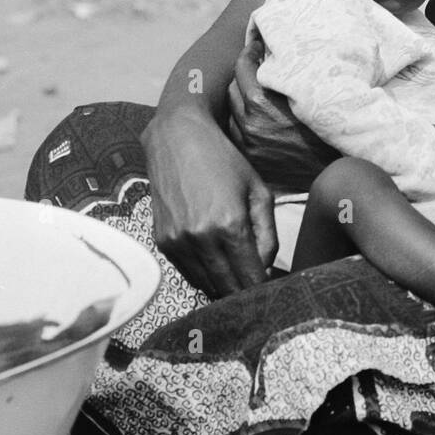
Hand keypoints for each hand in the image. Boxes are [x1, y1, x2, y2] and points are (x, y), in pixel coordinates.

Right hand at [142, 106, 278, 298]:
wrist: (178, 140)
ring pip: (206, 286)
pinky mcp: (163, 243)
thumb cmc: (225, 162)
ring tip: (238, 275)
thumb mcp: (258, 191)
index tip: (271, 290)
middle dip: (244, 293)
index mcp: (229, 224)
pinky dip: (204, 276)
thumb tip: (267, 270)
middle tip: (257, 289)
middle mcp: (200, 238)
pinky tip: (216, 263)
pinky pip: (188, 274)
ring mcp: (178, 243)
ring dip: (224, 287)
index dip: (263, 289)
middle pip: (227, 289)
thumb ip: (267, 235)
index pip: (250, 278)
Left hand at [227, 34, 339, 193]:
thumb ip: (286, 73)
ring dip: (242, 100)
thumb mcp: (309, 92)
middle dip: (245, 76)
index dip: (250, 52)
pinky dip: (244, 123)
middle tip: (260, 68)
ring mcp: (248, 144)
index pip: (243, 67)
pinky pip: (237, 134)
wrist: (336, 168)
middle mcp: (249, 124)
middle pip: (233, 87)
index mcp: (261, 103)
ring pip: (232, 112)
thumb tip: (273, 51)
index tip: (257, 46)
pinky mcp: (252, 159)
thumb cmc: (328, 124)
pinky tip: (259, 119)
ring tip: (259, 94)